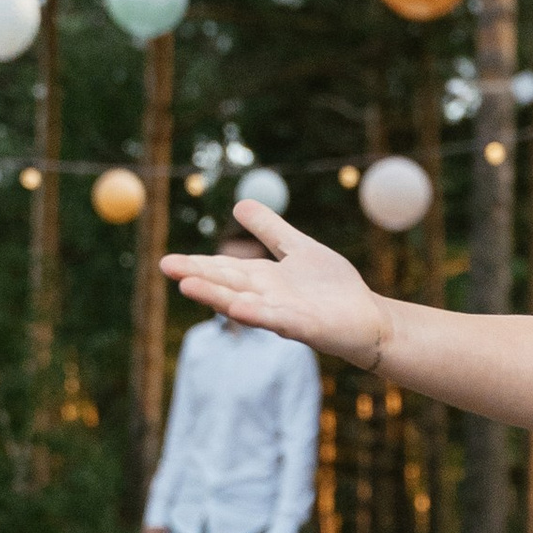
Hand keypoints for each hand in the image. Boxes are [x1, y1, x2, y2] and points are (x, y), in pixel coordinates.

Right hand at [162, 205, 383, 370]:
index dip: (197, 264)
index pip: (225, 269)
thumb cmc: (331, 287)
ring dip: (217, 296)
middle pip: (227, 284)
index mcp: (263, 279)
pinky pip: (278, 321)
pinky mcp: (305, 328)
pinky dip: (259, 314)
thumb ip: (270, 230)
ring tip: (188, 286)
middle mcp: (266, 298)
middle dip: (197, 276)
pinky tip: (239, 307)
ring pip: (244, 304)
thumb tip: (239, 203)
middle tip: (166, 267)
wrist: (367, 316)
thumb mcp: (298, 248)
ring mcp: (283, 314)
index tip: (166, 260)